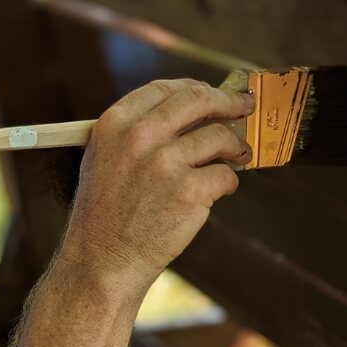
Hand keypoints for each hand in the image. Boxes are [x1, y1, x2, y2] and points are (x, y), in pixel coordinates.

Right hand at [62, 79, 254, 296]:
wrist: (103, 259)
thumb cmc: (104, 214)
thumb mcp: (103, 158)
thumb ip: (136, 132)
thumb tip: (186, 114)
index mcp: (115, 124)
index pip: (165, 88)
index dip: (194, 87)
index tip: (211, 93)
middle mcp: (140, 137)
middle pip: (198, 100)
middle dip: (228, 102)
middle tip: (244, 107)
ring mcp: (166, 163)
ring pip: (219, 137)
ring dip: (234, 147)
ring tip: (237, 156)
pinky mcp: (190, 192)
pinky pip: (225, 175)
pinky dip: (228, 182)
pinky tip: (219, 190)